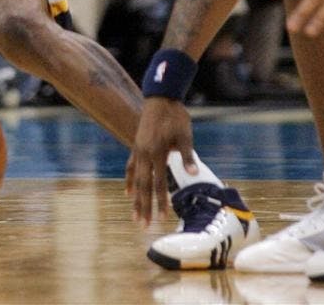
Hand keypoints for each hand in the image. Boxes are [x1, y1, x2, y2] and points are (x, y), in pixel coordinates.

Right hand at [126, 97, 196, 225]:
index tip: (162, 218)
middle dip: (144, 206)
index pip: (158, 182)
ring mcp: (138, 150)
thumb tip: (194, 173)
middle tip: (143, 226)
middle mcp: (144, 153)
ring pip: (136, 179)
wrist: (160, 98)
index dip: (161, 201)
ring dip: (136, 198)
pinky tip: (129, 192)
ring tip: (135, 216)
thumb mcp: (185, 134)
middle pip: (143, 185)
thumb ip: (188, 155)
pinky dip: (130, 180)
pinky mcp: (137, 146)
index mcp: (157, 151)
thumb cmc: (175, 116)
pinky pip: (131, 167)